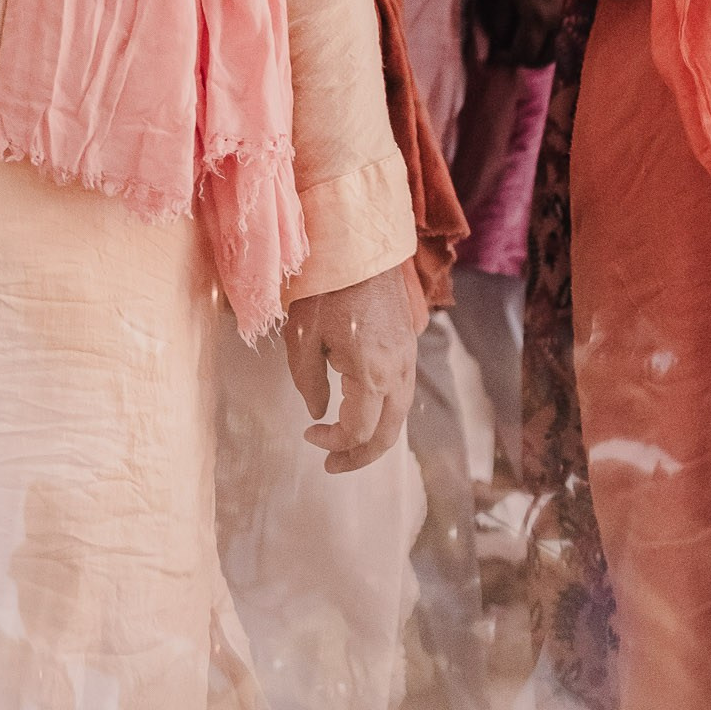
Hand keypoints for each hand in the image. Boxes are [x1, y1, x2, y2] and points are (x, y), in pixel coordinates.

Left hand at [283, 266, 415, 473]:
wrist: (360, 244)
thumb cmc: (325, 288)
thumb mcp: (302, 337)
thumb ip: (308, 382)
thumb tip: (318, 412)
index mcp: (372, 374)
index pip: (359, 431)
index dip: (332, 442)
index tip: (307, 433)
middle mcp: (398, 373)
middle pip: (388, 434)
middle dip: (359, 455)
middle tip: (331, 465)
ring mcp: (408, 359)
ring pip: (399, 416)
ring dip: (374, 437)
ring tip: (345, 446)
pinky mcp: (408, 347)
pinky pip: (400, 393)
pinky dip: (383, 413)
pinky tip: (360, 411)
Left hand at [469, 0, 569, 68]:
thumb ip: (501, 24)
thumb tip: (497, 47)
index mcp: (537, 18)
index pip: (522, 54)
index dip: (506, 59)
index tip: (492, 55)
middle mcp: (555, 24)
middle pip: (538, 59)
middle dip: (519, 59)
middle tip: (502, 51)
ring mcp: (564, 20)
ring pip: (549, 53)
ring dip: (532, 54)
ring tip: (514, 43)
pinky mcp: (567, 16)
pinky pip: (554, 42)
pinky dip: (541, 46)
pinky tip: (527, 36)